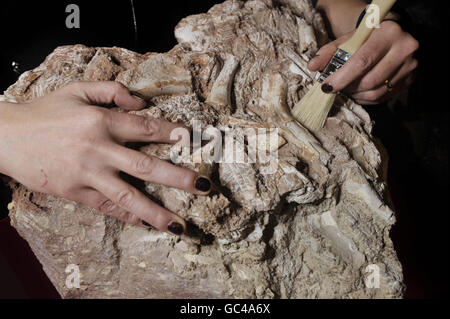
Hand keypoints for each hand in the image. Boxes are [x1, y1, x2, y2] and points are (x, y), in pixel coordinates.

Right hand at [0, 81, 211, 234]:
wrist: (6, 136)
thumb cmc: (46, 111)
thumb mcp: (77, 89)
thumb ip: (111, 90)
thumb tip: (142, 102)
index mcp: (101, 121)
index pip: (146, 129)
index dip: (174, 134)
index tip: (196, 141)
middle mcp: (98, 149)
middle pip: (146, 166)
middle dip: (179, 177)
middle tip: (205, 187)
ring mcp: (87, 174)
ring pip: (128, 196)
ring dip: (157, 212)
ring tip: (180, 225)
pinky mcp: (75, 192)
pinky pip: (106, 207)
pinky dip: (127, 216)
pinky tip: (147, 224)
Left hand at [308, 20, 418, 104]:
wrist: (391, 34)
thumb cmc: (366, 37)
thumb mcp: (347, 39)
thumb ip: (329, 52)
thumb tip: (313, 66)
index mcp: (388, 33)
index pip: (362, 62)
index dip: (342, 77)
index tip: (327, 86)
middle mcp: (404, 48)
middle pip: (369, 80)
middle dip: (348, 88)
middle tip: (337, 86)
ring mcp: (411, 65)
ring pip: (376, 92)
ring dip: (357, 95)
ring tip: (348, 88)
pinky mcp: (411, 79)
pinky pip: (384, 97)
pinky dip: (367, 98)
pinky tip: (359, 91)